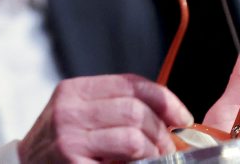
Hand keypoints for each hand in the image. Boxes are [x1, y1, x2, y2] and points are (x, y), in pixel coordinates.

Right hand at [16, 73, 193, 162]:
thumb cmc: (58, 147)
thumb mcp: (77, 115)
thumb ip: (111, 107)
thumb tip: (165, 112)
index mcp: (74, 90)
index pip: (131, 83)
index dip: (164, 99)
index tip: (181, 116)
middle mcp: (69, 110)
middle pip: (136, 110)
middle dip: (161, 131)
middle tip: (168, 148)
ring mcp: (70, 138)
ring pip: (133, 136)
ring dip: (154, 152)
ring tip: (154, 160)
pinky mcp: (73, 163)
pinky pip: (125, 162)